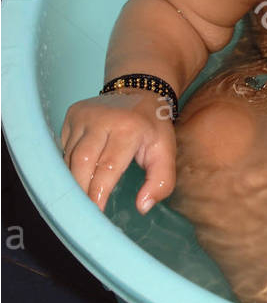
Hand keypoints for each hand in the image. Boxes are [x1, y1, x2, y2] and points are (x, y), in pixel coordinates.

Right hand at [60, 91, 176, 213]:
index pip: (107, 167)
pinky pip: (65, 146)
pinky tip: (79, 173)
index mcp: (127, 128)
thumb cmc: (153, 127)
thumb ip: (160, 182)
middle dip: (81, 189)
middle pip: (82, 162)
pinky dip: (70, 163)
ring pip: (70, 155)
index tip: (95, 212)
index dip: (99, 192)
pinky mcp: (72, 114)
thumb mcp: (166, 152)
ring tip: (81, 195)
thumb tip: (142, 206)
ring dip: (74, 177)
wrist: (140, 90)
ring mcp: (84, 115)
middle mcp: (102, 118)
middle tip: (83, 209)